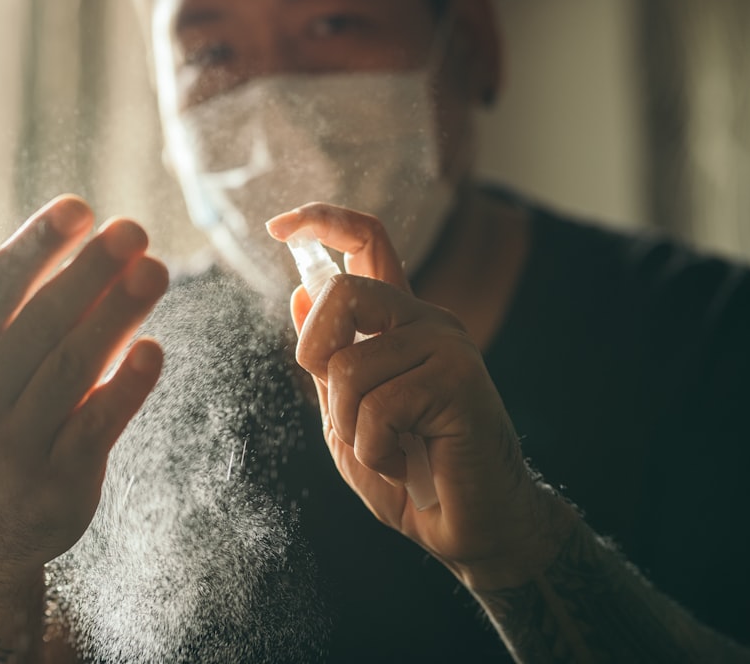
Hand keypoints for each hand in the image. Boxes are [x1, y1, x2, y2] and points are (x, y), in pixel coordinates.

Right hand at [0, 195, 167, 592]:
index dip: (37, 246)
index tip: (81, 207)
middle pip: (41, 324)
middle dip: (89, 273)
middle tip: (135, 230)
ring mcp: (15, 445)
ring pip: (73, 370)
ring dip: (116, 316)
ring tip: (157, 270)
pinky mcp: (59, 484)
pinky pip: (96, 428)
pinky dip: (126, 388)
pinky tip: (153, 348)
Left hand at [267, 203, 570, 589]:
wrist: (469, 528)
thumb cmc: (408, 475)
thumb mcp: (347, 416)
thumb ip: (328, 361)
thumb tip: (300, 294)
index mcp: (398, 322)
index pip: (368, 241)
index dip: (323, 220)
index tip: (279, 226)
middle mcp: (425, 320)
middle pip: (341, 292)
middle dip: (315, 356)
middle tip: (343, 411)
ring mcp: (446, 345)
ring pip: (348, 367)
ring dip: (350, 428)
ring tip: (390, 451)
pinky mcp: (459, 378)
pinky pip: (378, 408)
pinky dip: (378, 452)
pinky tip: (410, 465)